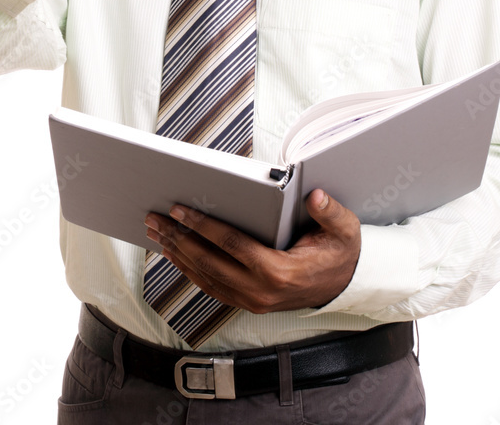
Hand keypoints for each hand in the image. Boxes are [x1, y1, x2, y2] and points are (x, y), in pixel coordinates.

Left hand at [145, 189, 360, 313]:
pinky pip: (212, 287)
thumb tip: (315, 196)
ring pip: (206, 277)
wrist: (344, 284)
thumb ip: (330, 212)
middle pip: (209, 262)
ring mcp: (252, 300)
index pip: (231, 244)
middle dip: (179, 238)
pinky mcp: (248, 303)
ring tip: (157, 233)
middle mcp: (260, 290)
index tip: (180, 210)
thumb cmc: (339, 252)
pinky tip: (176, 254)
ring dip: (178, 254)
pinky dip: (190, 270)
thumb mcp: (344, 229)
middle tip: (156, 219)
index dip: (203, 226)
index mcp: (279, 271)